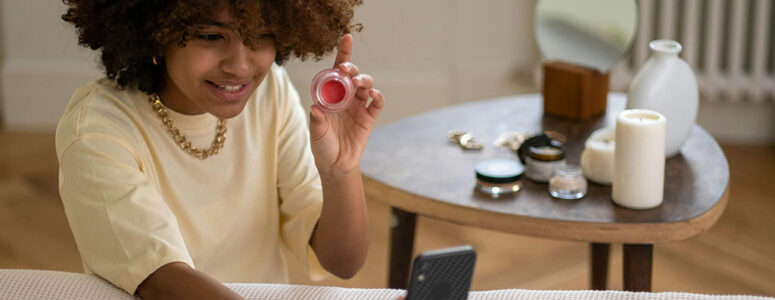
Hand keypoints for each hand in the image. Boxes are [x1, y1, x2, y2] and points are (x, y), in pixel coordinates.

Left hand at [308, 34, 384, 176]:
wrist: (336, 165)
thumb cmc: (322, 146)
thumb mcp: (316, 134)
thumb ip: (317, 122)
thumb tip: (316, 109)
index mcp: (331, 96)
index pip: (337, 70)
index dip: (343, 54)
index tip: (347, 38)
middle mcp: (346, 98)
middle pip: (353, 75)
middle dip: (351, 68)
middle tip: (346, 70)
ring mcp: (358, 107)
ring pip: (366, 86)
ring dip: (364, 80)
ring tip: (358, 82)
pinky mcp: (369, 118)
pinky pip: (377, 103)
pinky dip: (377, 96)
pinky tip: (373, 95)